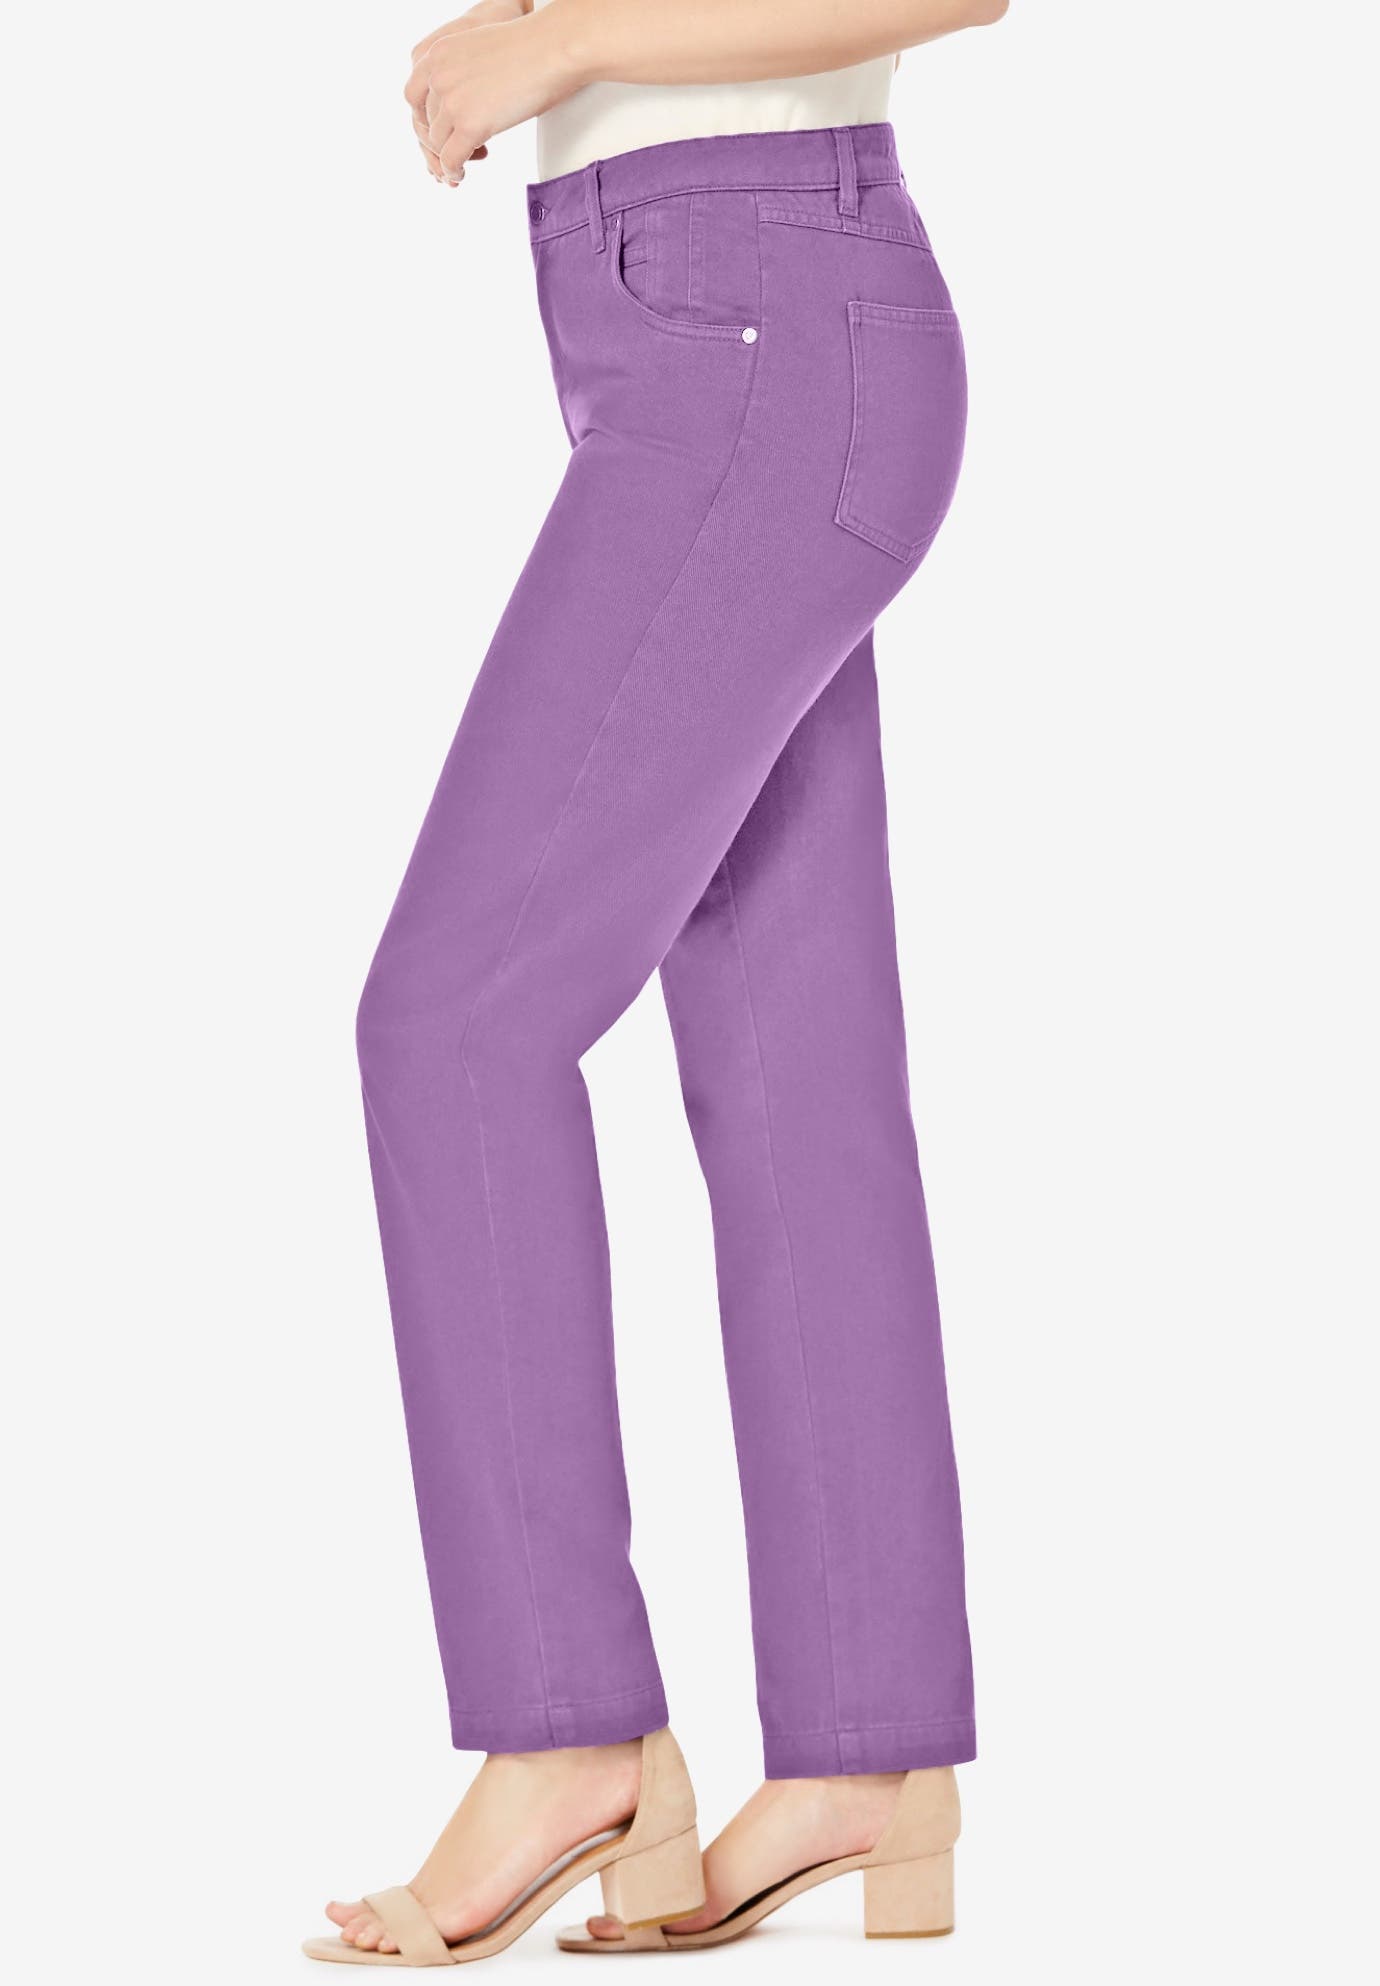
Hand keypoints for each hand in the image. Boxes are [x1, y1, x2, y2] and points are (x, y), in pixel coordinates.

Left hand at [407, 2, 526, 180]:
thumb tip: (463, 98)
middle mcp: (438, 75)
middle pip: (426, 122)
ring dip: (452, 155)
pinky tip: (461, 173)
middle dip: (441, 139)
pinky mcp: (469, 125)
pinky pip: (451, 158)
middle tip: (460, 148)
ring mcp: (452, 101)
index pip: (414, 95)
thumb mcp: (479, 51)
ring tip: (471, 158)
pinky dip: (454, 170)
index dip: (427, 117)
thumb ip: (461, 71)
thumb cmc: (529, 48)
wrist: (552, 49)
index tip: (442, 129)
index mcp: (437, 53)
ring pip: (438, 143)